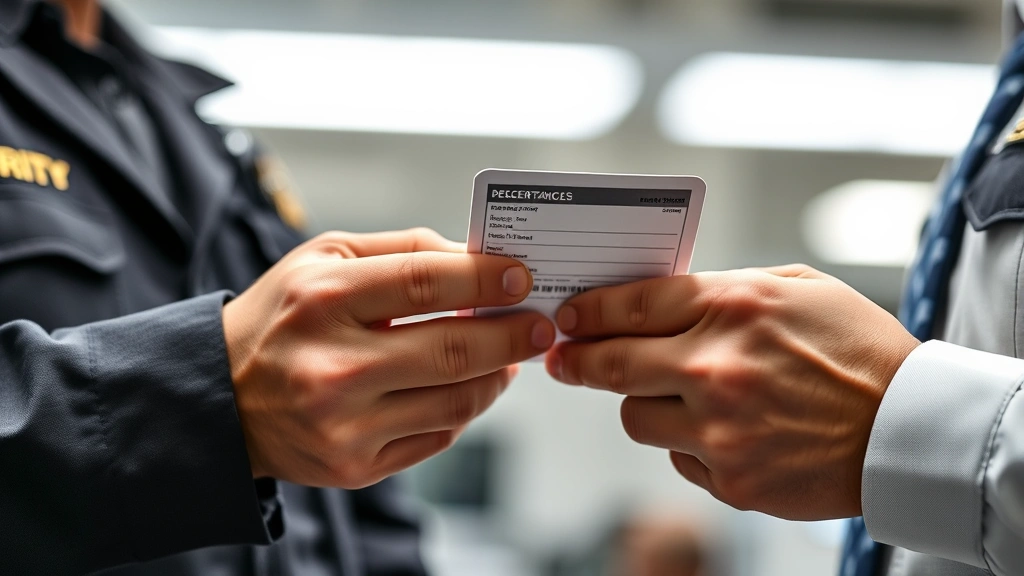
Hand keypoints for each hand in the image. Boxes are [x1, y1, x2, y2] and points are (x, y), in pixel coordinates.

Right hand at [223, 228, 554, 488]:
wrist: (221, 398)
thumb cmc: (282, 317)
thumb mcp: (323, 258)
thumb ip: (403, 251)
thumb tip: (478, 260)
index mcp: (321, 299)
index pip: (424, 283)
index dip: (484, 278)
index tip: (521, 277)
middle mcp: (331, 366)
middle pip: (453, 350)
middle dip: (512, 334)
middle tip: (540, 324)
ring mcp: (343, 425)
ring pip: (456, 401)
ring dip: (498, 376)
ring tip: (509, 356)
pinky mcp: (353, 466)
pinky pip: (437, 437)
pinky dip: (464, 409)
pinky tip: (467, 387)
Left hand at [544, 265, 918, 519]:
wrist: (909, 428)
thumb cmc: (855, 350)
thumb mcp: (797, 288)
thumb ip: (725, 288)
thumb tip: (661, 300)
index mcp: (733, 308)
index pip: (633, 304)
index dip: (589, 310)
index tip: (569, 317)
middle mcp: (716, 368)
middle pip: (613, 364)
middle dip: (578, 360)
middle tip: (564, 360)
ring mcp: (720, 429)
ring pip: (636, 417)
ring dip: (644, 404)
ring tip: (682, 397)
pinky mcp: (731, 478)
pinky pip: (678, 457)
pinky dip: (690, 443)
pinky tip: (729, 431)